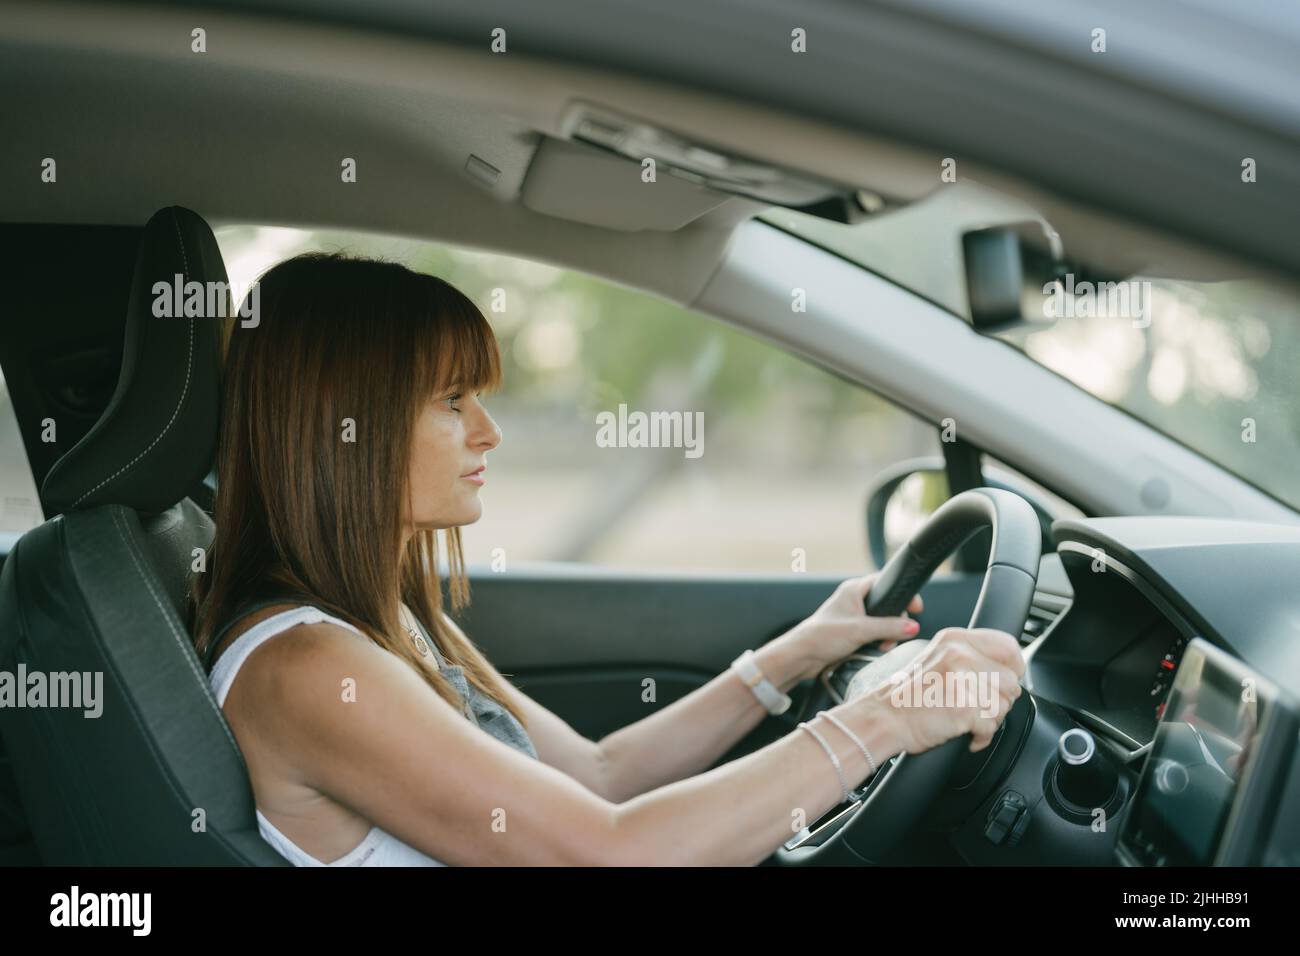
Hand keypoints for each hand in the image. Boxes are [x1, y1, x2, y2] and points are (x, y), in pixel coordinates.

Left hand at [786, 573, 922, 677]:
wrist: (802, 656)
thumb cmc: (822, 636)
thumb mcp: (860, 630)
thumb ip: (888, 627)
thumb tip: (913, 626)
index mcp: (854, 590)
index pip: (885, 582)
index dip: (903, 594)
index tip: (916, 608)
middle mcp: (854, 600)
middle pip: (887, 605)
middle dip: (895, 622)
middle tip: (896, 634)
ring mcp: (853, 617)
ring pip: (882, 622)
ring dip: (887, 634)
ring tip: (883, 645)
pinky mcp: (852, 632)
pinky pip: (874, 634)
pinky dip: (878, 641)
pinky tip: (876, 650)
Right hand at [857, 627, 1024, 753]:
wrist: (883, 718)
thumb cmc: (908, 696)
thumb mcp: (939, 659)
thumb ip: (970, 657)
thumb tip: (1006, 670)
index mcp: (956, 639)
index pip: (1009, 647)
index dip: (1012, 669)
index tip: (1003, 681)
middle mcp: (960, 654)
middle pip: (1011, 681)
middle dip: (999, 700)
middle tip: (977, 706)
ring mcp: (962, 680)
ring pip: (1004, 705)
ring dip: (990, 719)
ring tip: (967, 718)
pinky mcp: (964, 707)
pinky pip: (992, 727)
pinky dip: (981, 736)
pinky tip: (965, 732)